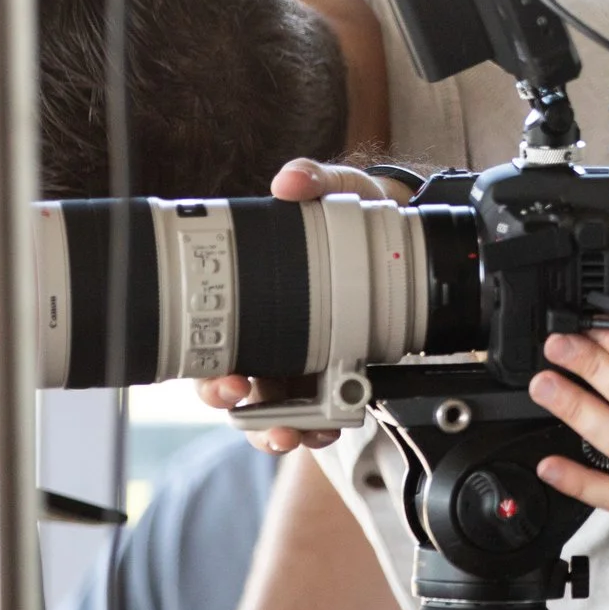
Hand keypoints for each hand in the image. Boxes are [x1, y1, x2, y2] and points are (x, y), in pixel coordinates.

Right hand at [198, 159, 414, 453]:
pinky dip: (317, 427)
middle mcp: (269, 339)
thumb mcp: (342, 192)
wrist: (404, 238)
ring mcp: (301, 365)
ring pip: (270, 410)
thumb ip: (317, 179)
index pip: (208, 338)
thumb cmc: (355, 218)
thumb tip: (289, 180)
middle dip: (226, 398)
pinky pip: (317, 415)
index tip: (220, 372)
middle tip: (238, 393)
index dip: (203, 364)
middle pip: (229, 383)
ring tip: (289, 430)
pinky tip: (326, 426)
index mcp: (254, 299)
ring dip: (272, 427)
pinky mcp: (336, 380)